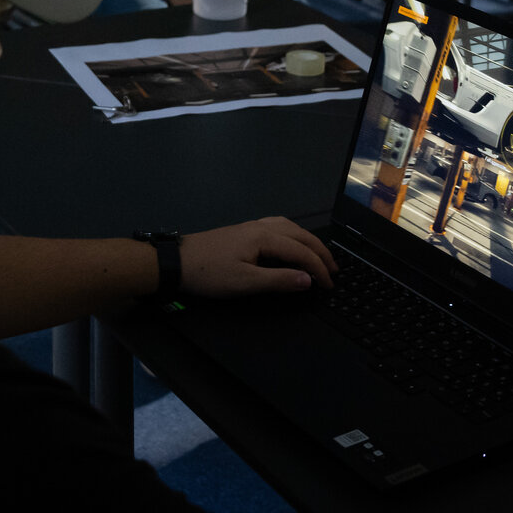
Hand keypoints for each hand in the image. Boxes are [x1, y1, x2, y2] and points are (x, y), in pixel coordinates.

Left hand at [178, 217, 337, 295]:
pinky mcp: (243, 231)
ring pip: (289, 227)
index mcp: (264, 237)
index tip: (330, 285)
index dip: (319, 269)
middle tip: (335, 270)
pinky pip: (278, 227)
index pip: (301, 252)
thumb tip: (308, 279)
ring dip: (308, 241)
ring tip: (319, 256)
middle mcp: (261, 226)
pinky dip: (293, 234)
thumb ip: (279, 280)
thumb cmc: (209, 273)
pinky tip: (291, 242)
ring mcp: (251, 226)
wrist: (177, 262)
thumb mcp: (245, 282)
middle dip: (320, 252)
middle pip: (300, 235)